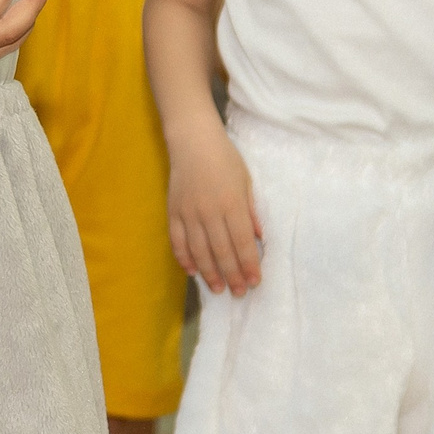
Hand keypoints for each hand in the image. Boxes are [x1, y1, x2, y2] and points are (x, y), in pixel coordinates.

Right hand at [166, 125, 261, 295]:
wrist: (192, 141)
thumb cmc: (225, 159)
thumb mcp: (246, 182)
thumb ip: (252, 211)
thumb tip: (260, 238)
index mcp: (232, 204)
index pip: (243, 243)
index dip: (249, 265)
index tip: (255, 282)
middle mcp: (209, 212)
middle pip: (222, 251)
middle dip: (233, 275)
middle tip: (239, 293)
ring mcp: (189, 213)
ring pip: (200, 251)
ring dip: (209, 273)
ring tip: (218, 288)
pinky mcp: (173, 211)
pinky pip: (177, 240)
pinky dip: (184, 258)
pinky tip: (192, 271)